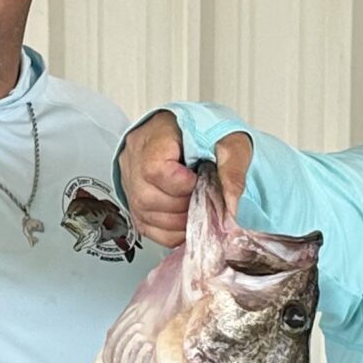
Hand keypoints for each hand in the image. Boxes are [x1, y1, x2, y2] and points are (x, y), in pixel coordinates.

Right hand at [117, 111, 247, 248]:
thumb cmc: (207, 131)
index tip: (199, 179)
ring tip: (197, 207)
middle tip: (203, 196)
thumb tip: (232, 207)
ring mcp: (130, 182)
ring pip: (147, 217)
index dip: (182, 185)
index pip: (156, 170)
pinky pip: (147, 228)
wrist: (193, 131)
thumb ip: (232, 170)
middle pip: (149, 198)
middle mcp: (134, 160)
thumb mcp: (229, 140)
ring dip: (179, 222)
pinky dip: (171, 232)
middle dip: (183, 206)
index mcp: (154, 138)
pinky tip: (187, 221)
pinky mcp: (134, 201)